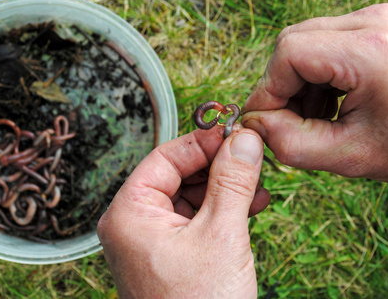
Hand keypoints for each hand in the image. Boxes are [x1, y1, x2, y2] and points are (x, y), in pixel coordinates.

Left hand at [97, 127, 267, 297]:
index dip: (203, 141)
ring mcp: (153, 241)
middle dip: (219, 166)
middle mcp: (135, 225)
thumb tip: (244, 138)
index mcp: (129, 214)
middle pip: (179, 174)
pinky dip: (223, 210)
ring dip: (226, 188)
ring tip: (258, 184)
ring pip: (192, 196)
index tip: (236, 132)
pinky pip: (197, 219)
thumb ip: (232, 181)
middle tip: (252, 157)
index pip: (166, 156)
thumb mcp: (221, 234)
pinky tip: (251, 205)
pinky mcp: (173, 255)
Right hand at [242, 3, 387, 183]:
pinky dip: (317, 76)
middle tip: (289, 124)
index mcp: (369, 50)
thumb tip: (253, 124)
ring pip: (305, 42)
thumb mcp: (350, 157)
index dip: (267, 90)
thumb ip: (290, 144)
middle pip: (293, 43)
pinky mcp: (376, 25)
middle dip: (282, 87)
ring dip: (299, 83)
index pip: (288, 53)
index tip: (265, 123)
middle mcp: (372, 21)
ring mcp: (375, 18)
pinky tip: (331, 104)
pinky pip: (325, 43)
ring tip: (317, 118)